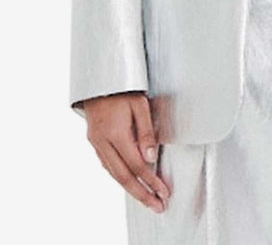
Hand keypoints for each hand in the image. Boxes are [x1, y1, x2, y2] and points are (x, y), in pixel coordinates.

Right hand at [83, 91, 169, 211]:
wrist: (99, 78)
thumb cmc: (123, 88)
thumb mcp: (140, 104)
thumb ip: (146, 131)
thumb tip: (151, 158)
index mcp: (116, 133)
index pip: (137, 165)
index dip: (151, 181)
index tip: (164, 191)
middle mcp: (103, 142)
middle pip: (123, 177)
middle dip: (141, 194)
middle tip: (157, 205)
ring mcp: (96, 142)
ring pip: (113, 174)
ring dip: (130, 189)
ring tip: (146, 199)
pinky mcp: (94, 141)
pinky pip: (107, 165)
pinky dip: (119, 176)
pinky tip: (129, 181)